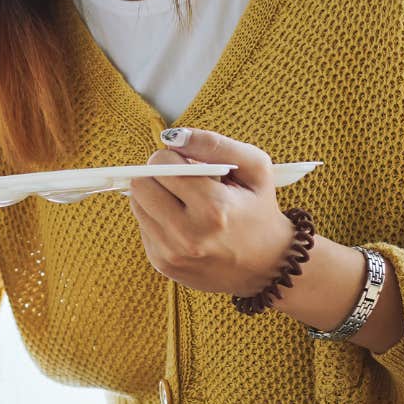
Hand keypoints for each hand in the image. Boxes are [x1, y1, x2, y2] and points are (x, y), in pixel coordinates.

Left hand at [127, 127, 296, 295]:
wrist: (267, 266)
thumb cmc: (259, 210)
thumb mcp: (255, 169)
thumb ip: (215, 144)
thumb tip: (172, 137)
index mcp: (214, 208)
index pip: (162, 164)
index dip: (174, 157)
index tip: (190, 164)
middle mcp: (188, 235)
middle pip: (140, 184)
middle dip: (159, 174)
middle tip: (182, 180)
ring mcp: (172, 253)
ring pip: (136, 203)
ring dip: (156, 195)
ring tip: (184, 201)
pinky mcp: (161, 264)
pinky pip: (142, 225)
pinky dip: (157, 217)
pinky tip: (183, 222)